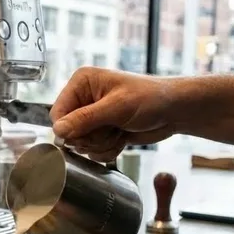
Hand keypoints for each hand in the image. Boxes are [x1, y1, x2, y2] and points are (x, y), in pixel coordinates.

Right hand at [50, 67, 176, 161]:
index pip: (58, 113)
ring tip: (119, 132)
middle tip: (111, 129)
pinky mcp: (101, 131)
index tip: (87, 134)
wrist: (175, 111)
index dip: (69, 129)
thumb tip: (58, 131)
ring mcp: (92, 117)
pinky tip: (121, 139)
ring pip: (80, 144)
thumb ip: (85, 119)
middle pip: (68, 132)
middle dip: (91, 138)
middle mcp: (84, 98)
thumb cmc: (151, 98)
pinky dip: (107, 150)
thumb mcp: (117, 107)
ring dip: (101, 145)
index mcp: (82, 83)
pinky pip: (92, 151)